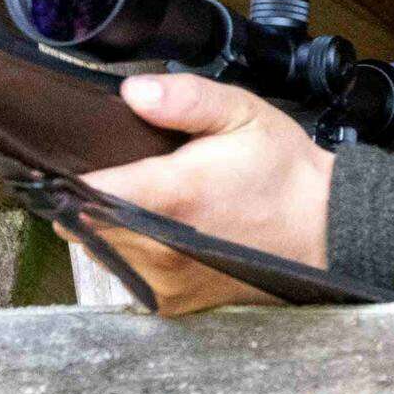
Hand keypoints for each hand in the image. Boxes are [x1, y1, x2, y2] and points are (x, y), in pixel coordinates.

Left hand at [56, 72, 335, 313]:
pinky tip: (164, 230)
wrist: (327, 231)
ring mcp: (166, 280)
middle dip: (90, 200)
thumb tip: (133, 92)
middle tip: (123, 176)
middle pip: (82, 225)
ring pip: (102, 251)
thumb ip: (185, 99)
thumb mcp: (243, 114)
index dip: (67, 177)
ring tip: (150, 203)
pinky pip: (128, 273)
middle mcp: (161, 247)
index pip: (83, 194)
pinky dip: (134, 251)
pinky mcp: (173, 301)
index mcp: (172, 197)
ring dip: (111, 227)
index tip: (70, 162)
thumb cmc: (285, 173)